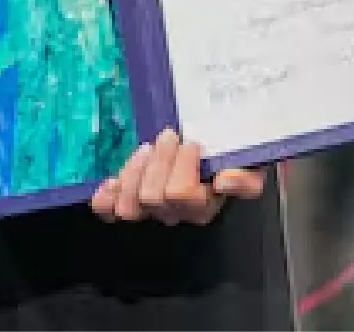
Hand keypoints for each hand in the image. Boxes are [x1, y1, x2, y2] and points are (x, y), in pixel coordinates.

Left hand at [89, 129, 266, 225]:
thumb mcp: (247, 163)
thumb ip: (245, 178)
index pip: (184, 195)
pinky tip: (112, 181)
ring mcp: (149, 211)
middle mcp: (176, 214)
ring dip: (134, 172)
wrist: (209, 147)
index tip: (191, 143)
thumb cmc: (227, 154)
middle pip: (154, 198)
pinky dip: (106, 196)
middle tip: (168, 137)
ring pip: (130, 206)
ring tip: (147, 149)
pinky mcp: (126, 202)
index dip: (182, 166)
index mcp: (204, 207)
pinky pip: (108, 210)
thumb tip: (224, 182)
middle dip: (159, 162)